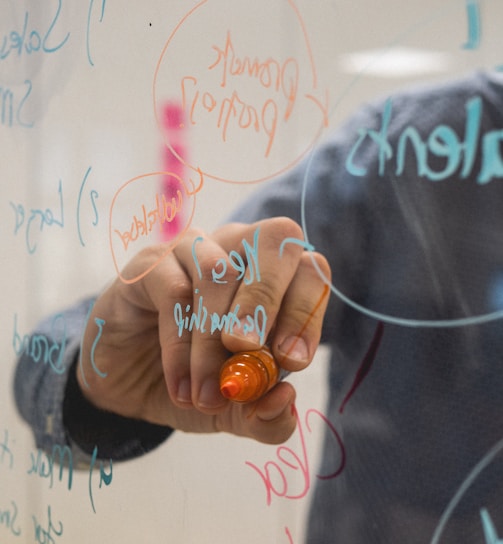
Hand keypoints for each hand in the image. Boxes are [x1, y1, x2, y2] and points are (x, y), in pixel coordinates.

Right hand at [78, 217, 330, 443]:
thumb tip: (285, 399)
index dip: (307, 312)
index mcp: (275, 278)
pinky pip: (174, 291)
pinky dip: (181, 345)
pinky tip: (180, 386)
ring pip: (219, 273)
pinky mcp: (152, 264)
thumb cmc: (197, 382)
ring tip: (208, 395)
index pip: (311, 271)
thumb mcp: (238, 410)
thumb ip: (267, 415)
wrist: (130, 384)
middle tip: (247, 353)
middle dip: (266, 303)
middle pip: (274, 240)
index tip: (290, 363)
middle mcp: (240, 251)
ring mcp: (195, 250)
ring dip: (214, 341)